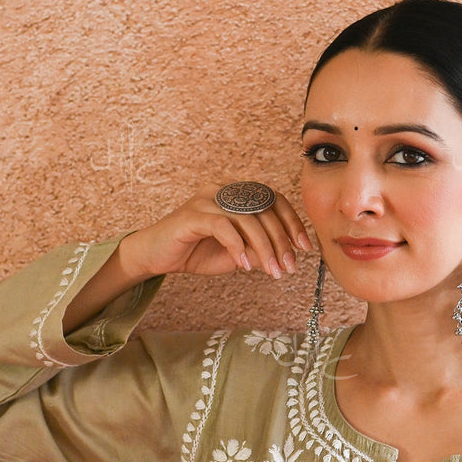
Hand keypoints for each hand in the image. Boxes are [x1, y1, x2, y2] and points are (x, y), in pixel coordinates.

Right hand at [119, 183, 314, 280]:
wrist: (157, 257)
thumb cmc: (197, 251)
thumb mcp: (237, 252)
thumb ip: (259, 248)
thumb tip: (288, 255)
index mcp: (237, 193)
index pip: (273, 199)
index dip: (292, 222)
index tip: (304, 247)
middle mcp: (223, 190)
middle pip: (264, 209)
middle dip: (282, 240)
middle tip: (289, 267)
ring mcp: (207, 200)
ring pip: (247, 219)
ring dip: (264, 248)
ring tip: (272, 271)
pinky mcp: (192, 215)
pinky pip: (222, 227)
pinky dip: (237, 247)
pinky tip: (244, 266)